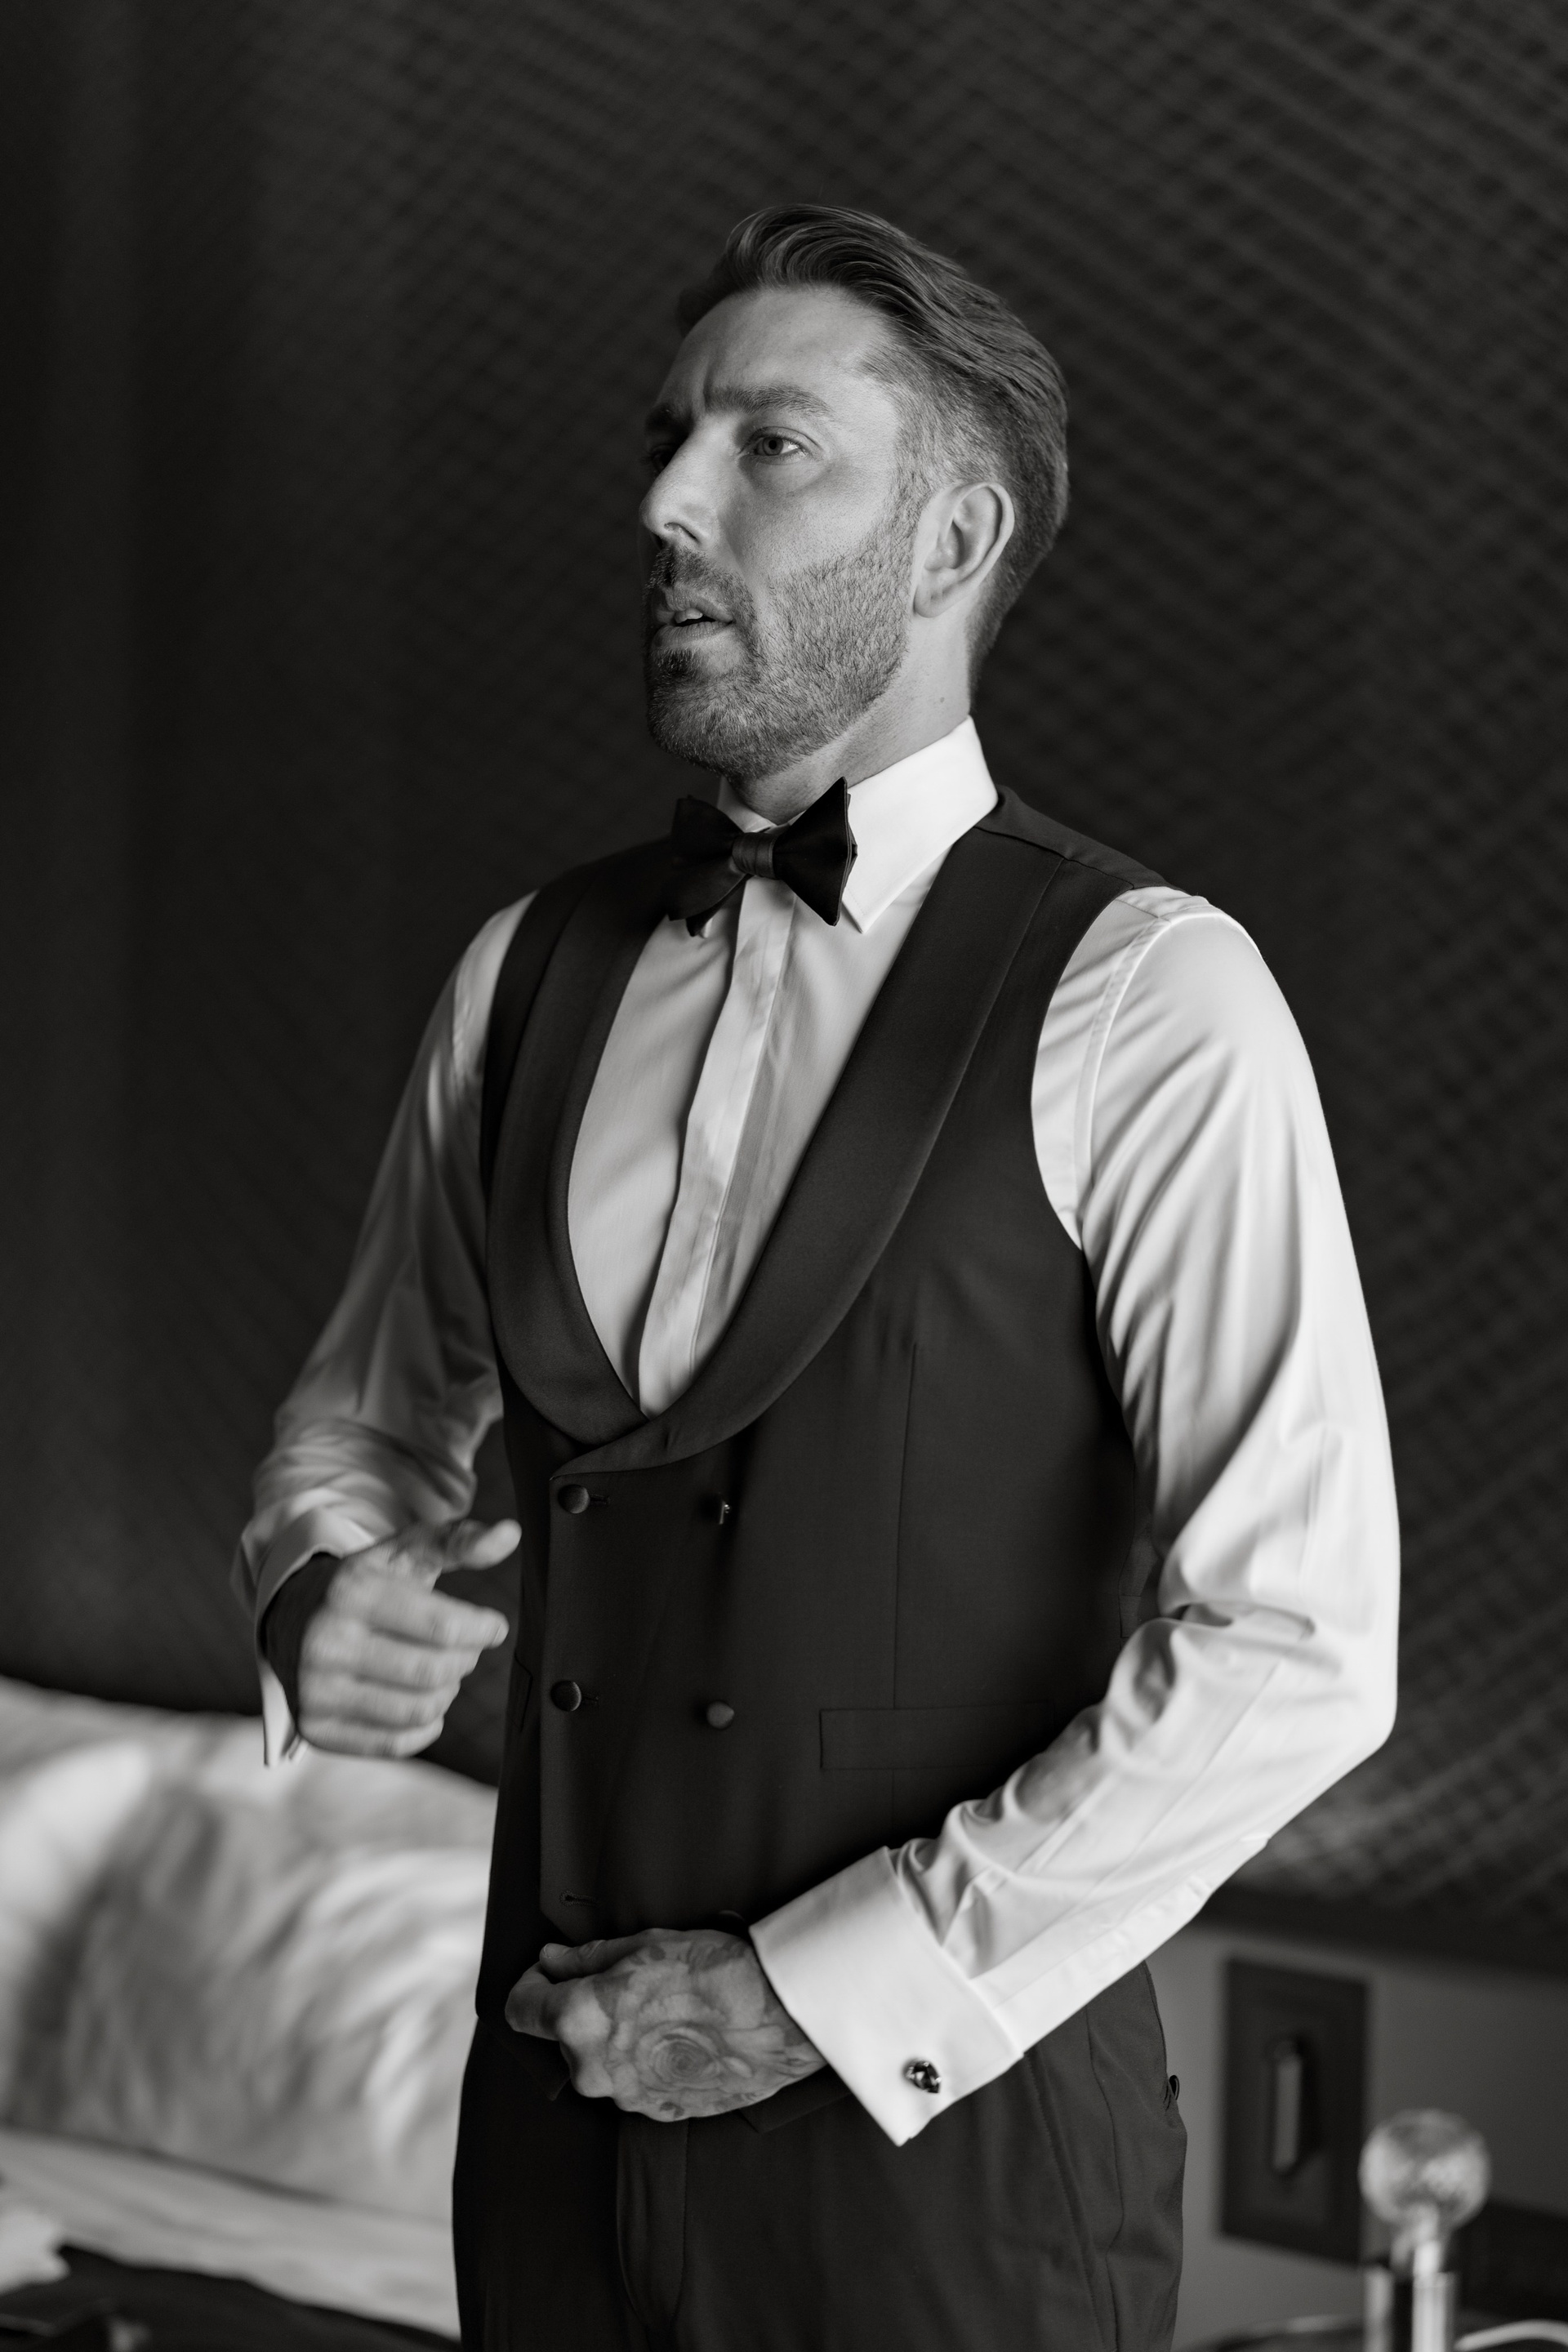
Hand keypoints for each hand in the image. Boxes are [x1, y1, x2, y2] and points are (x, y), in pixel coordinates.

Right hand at [296, 1517, 517, 1757]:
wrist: (292, 1618)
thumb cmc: (366, 1585)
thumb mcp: (404, 1553)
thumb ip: (458, 1541)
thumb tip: (511, 1533)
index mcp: (352, 1590)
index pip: (444, 1627)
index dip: (483, 1629)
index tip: (492, 1627)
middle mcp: (326, 1641)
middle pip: (434, 1671)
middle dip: (465, 1660)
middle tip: (464, 1649)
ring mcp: (315, 1689)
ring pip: (418, 1709)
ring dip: (446, 1692)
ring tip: (441, 1672)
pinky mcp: (316, 1729)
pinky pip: (394, 1743)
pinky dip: (423, 1725)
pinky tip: (421, 1701)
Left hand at [504, 1929, 824, 2120]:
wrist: (777, 2019)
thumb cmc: (712, 1972)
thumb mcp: (642, 1946)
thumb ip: (585, 1959)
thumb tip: (551, 1961)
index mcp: (580, 2022)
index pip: (519, 2010)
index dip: (531, 1983)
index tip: (551, 1969)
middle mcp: (593, 2069)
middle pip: (564, 2037)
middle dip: (582, 2009)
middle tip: (625, 1980)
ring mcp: (626, 2098)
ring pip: (602, 2061)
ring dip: (617, 2036)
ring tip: (664, 2007)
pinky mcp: (658, 2112)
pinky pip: (635, 2081)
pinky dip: (646, 2059)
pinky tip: (681, 2033)